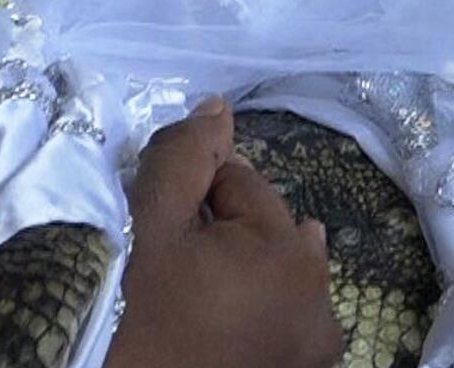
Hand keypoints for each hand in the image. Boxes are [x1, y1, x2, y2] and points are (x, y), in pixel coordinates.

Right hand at [105, 99, 342, 367]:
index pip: (238, 181)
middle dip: (222, 235)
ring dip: (241, 275)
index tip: (157, 236)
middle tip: (169, 276)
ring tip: (192, 303)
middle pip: (265, 228)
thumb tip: (218, 108)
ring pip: (276, 276)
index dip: (190, 198)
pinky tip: (217, 330)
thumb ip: (184, 160)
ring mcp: (315, 348)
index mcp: (289, 252)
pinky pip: (283, 321)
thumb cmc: (132, 318)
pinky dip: (256, 316)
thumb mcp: (147, 228)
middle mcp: (322, 300)